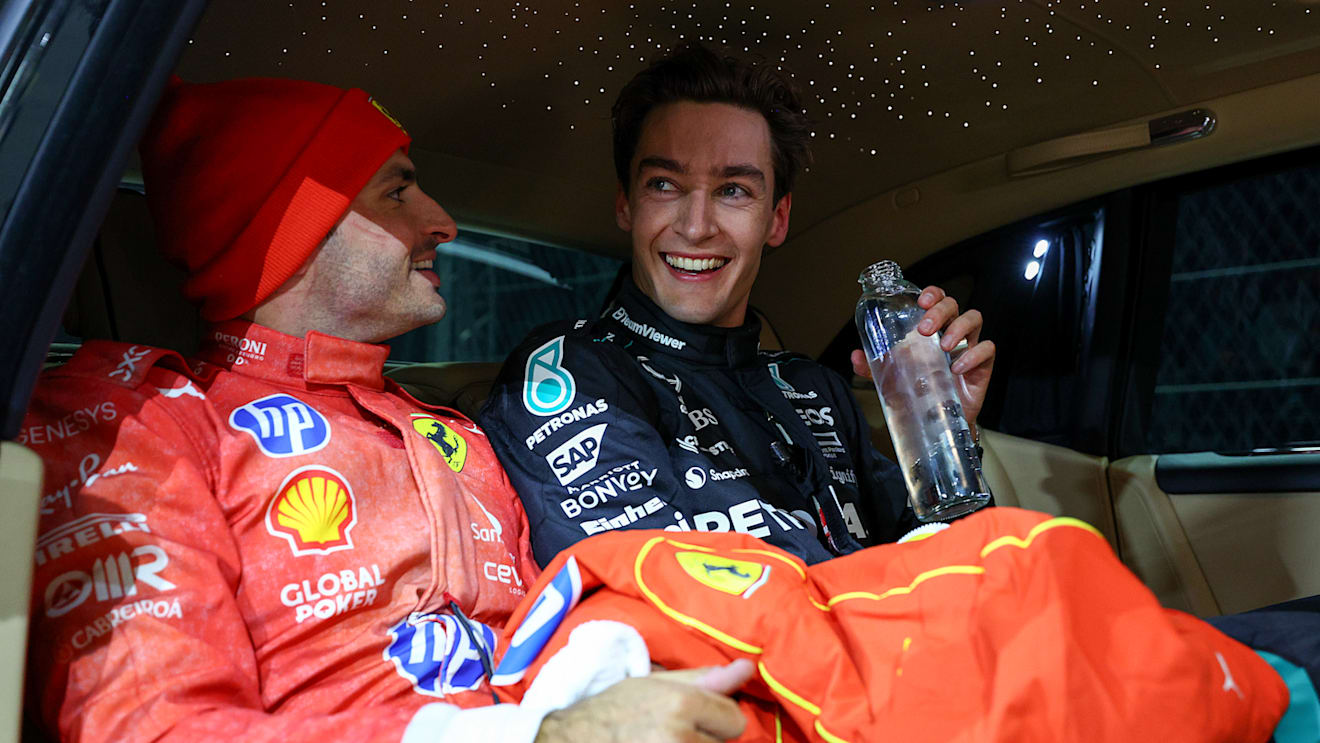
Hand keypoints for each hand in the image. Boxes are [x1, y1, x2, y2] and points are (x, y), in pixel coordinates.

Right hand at [534, 659, 753, 742]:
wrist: (573, 741)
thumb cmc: (615, 710)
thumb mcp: (655, 684)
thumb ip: (704, 680)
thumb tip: (748, 669)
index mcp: (681, 705)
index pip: (735, 719)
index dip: (716, 717)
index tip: (691, 716)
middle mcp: (681, 739)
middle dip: (703, 737)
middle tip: (668, 730)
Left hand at [851, 285, 995, 429]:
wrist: (937, 423)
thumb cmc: (918, 392)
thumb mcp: (890, 379)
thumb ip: (872, 366)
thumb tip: (856, 355)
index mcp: (932, 329)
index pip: (937, 299)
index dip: (932, 293)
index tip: (921, 300)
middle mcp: (952, 333)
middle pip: (954, 305)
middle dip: (940, 311)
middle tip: (925, 329)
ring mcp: (969, 347)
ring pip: (974, 319)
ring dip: (958, 328)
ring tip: (944, 346)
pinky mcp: (982, 367)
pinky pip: (987, 349)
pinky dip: (973, 355)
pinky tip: (956, 368)